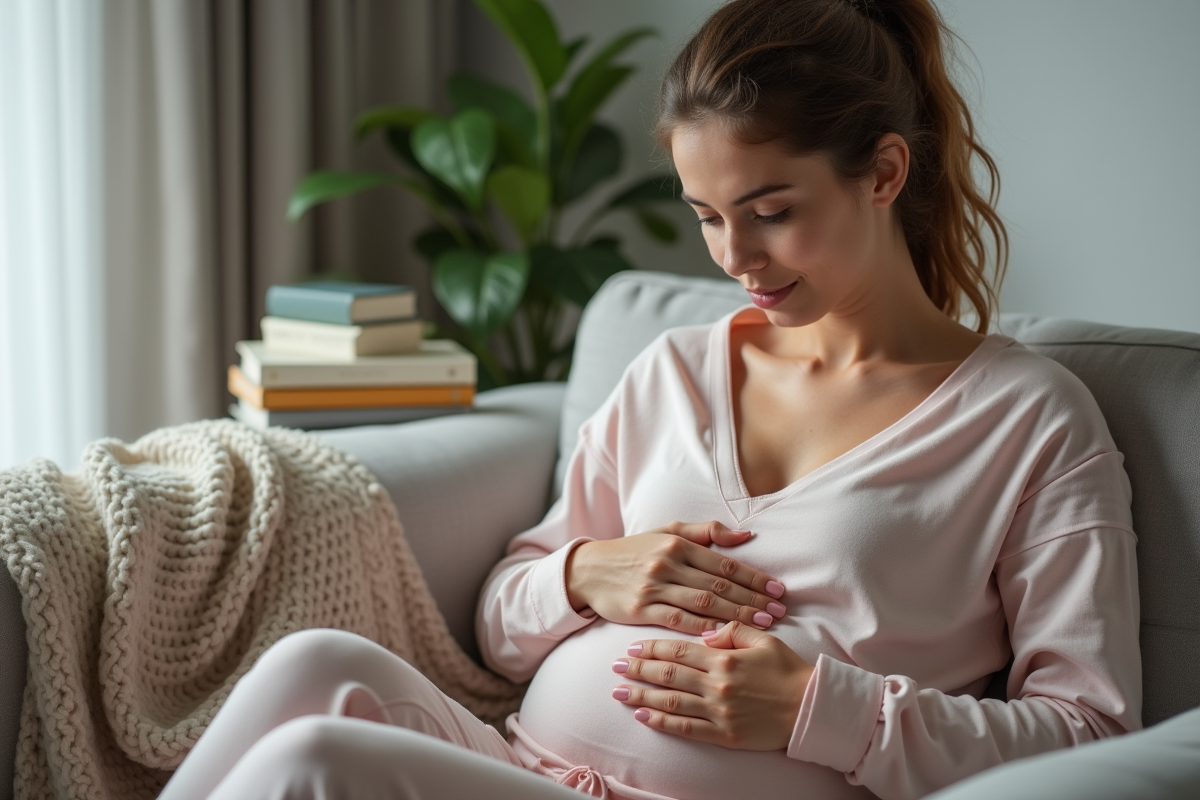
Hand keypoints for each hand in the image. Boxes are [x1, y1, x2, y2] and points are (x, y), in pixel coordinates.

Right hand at [565, 521, 786, 635]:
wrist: (589, 570)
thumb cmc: (633, 551)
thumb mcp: (666, 531)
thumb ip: (706, 532)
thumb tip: (745, 536)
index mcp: (678, 543)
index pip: (725, 563)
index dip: (754, 578)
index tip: (778, 590)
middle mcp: (668, 563)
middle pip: (720, 585)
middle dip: (753, 599)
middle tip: (779, 610)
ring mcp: (654, 588)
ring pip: (704, 604)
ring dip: (737, 615)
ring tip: (763, 624)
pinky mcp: (641, 610)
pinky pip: (678, 621)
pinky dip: (703, 629)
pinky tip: (724, 636)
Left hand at [610, 622, 812, 749]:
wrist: (810, 707)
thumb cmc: (788, 670)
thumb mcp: (762, 639)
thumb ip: (731, 630)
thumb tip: (703, 632)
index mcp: (724, 658)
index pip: (678, 650)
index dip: (652, 648)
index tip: (632, 646)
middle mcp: (716, 685)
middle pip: (667, 674)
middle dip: (638, 669)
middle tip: (615, 666)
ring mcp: (718, 711)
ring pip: (670, 701)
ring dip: (641, 694)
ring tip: (619, 691)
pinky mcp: (723, 734)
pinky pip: (685, 728)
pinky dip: (661, 721)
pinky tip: (643, 716)